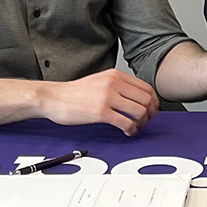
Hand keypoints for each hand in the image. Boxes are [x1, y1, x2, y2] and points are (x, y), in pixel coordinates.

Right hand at [39, 69, 158, 135]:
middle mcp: (114, 83)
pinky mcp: (100, 112)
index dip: (153, 102)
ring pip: (139, 111)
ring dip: (142, 122)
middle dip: (150, 113)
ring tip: (136, 127)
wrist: (53, 98)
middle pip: (146, 99)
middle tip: (146, 121)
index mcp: (116, 75)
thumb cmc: (75, 93)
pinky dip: (131, 130)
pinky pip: (126, 123)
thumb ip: (119, 86)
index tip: (151, 110)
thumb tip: (138, 98)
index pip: (146, 88)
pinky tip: (128, 132)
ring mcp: (107, 97)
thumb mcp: (101, 80)